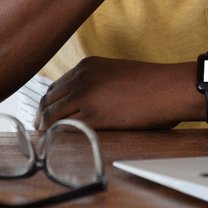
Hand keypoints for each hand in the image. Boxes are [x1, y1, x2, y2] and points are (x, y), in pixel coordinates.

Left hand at [34, 57, 195, 129]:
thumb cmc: (152, 84)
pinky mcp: (92, 115)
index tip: (44, 112)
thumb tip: (89, 101)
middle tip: (38, 128)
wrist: (169, 89)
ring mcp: (85, 95)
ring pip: (52, 114)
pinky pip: (66, 127)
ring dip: (45, 127)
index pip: (57, 85)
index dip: (47, 101)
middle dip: (41, 115)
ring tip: (43, 138)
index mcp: (88, 65)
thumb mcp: (117, 73)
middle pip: (49, 99)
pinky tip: (55, 142)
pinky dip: (56, 135)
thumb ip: (99, 82)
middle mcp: (82, 77)